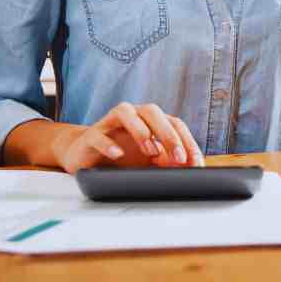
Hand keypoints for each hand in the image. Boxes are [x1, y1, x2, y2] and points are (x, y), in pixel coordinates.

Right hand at [51, 102, 204, 173]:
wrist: (86, 156)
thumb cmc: (123, 156)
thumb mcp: (150, 161)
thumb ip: (168, 162)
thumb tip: (190, 169)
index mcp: (151, 120)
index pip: (174, 122)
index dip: (186, 141)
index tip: (194, 162)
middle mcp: (133, 115)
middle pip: (152, 112)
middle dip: (168, 133)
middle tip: (178, 157)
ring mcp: (110, 122)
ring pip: (126, 112)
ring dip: (141, 131)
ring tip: (151, 151)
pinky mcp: (91, 135)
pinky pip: (99, 135)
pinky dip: (109, 144)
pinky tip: (118, 154)